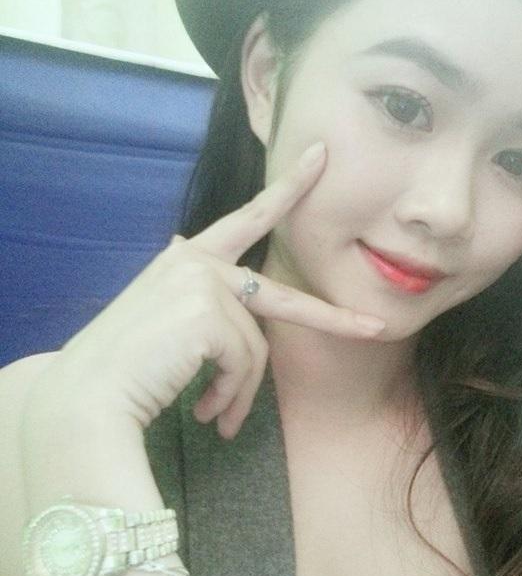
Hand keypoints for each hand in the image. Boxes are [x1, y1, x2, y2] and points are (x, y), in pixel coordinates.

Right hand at [31, 142, 385, 437]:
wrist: (90, 393)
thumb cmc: (129, 363)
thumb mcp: (166, 318)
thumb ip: (199, 296)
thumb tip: (215, 279)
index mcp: (189, 257)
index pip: (248, 217)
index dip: (288, 188)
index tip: (320, 157)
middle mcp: (198, 260)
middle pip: (283, 297)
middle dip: (335, 319)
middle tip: (376, 329)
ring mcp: (204, 282)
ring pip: (256, 348)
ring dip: (239, 391)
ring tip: (219, 418)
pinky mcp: (209, 312)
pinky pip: (244, 364)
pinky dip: (231, 396)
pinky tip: (206, 411)